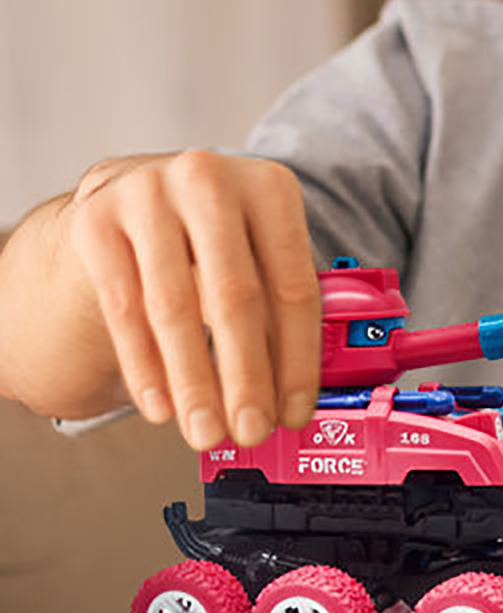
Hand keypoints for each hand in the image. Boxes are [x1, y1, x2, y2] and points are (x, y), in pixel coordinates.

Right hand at [63, 151, 320, 449]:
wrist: (134, 192)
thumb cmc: (215, 235)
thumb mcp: (258, 249)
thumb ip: (277, 305)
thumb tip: (295, 396)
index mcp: (271, 186)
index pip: (293, 287)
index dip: (297, 359)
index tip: (295, 413)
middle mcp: (210, 180)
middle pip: (235, 297)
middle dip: (245, 376)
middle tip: (250, 432)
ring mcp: (147, 196)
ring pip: (174, 308)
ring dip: (193, 382)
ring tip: (205, 432)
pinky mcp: (94, 221)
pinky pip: (123, 309)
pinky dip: (144, 366)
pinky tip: (161, 407)